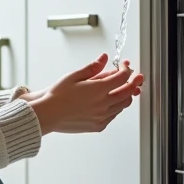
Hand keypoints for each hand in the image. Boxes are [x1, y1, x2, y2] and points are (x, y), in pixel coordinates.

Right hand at [27, 53, 143, 134]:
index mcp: (98, 90)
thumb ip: (93, 67)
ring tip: (124, 89)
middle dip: (134, 83)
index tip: (124, 66)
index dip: (126, 70)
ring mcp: (102, 116)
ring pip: (123, 105)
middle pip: (128, 92)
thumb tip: (104, 58)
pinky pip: (114, 115)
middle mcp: (103, 104)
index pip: (122, 77)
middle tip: (136, 77)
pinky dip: (116, 107)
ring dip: (126, 95)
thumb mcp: (74, 76)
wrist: (47, 115)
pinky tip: (111, 102)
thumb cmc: (57, 96)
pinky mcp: (98, 126)